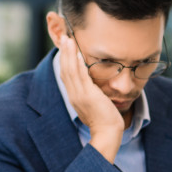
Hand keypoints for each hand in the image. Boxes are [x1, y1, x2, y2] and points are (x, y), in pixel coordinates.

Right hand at [58, 35, 123, 161]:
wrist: (108, 133)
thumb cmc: (105, 120)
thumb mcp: (94, 104)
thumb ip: (91, 93)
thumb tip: (93, 86)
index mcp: (74, 96)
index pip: (66, 74)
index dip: (65, 60)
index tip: (65, 47)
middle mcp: (73, 94)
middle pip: (65, 70)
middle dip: (64, 53)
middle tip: (63, 37)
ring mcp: (79, 95)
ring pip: (70, 70)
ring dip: (68, 54)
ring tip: (68, 40)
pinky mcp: (87, 95)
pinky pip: (80, 75)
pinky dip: (77, 62)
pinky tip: (78, 52)